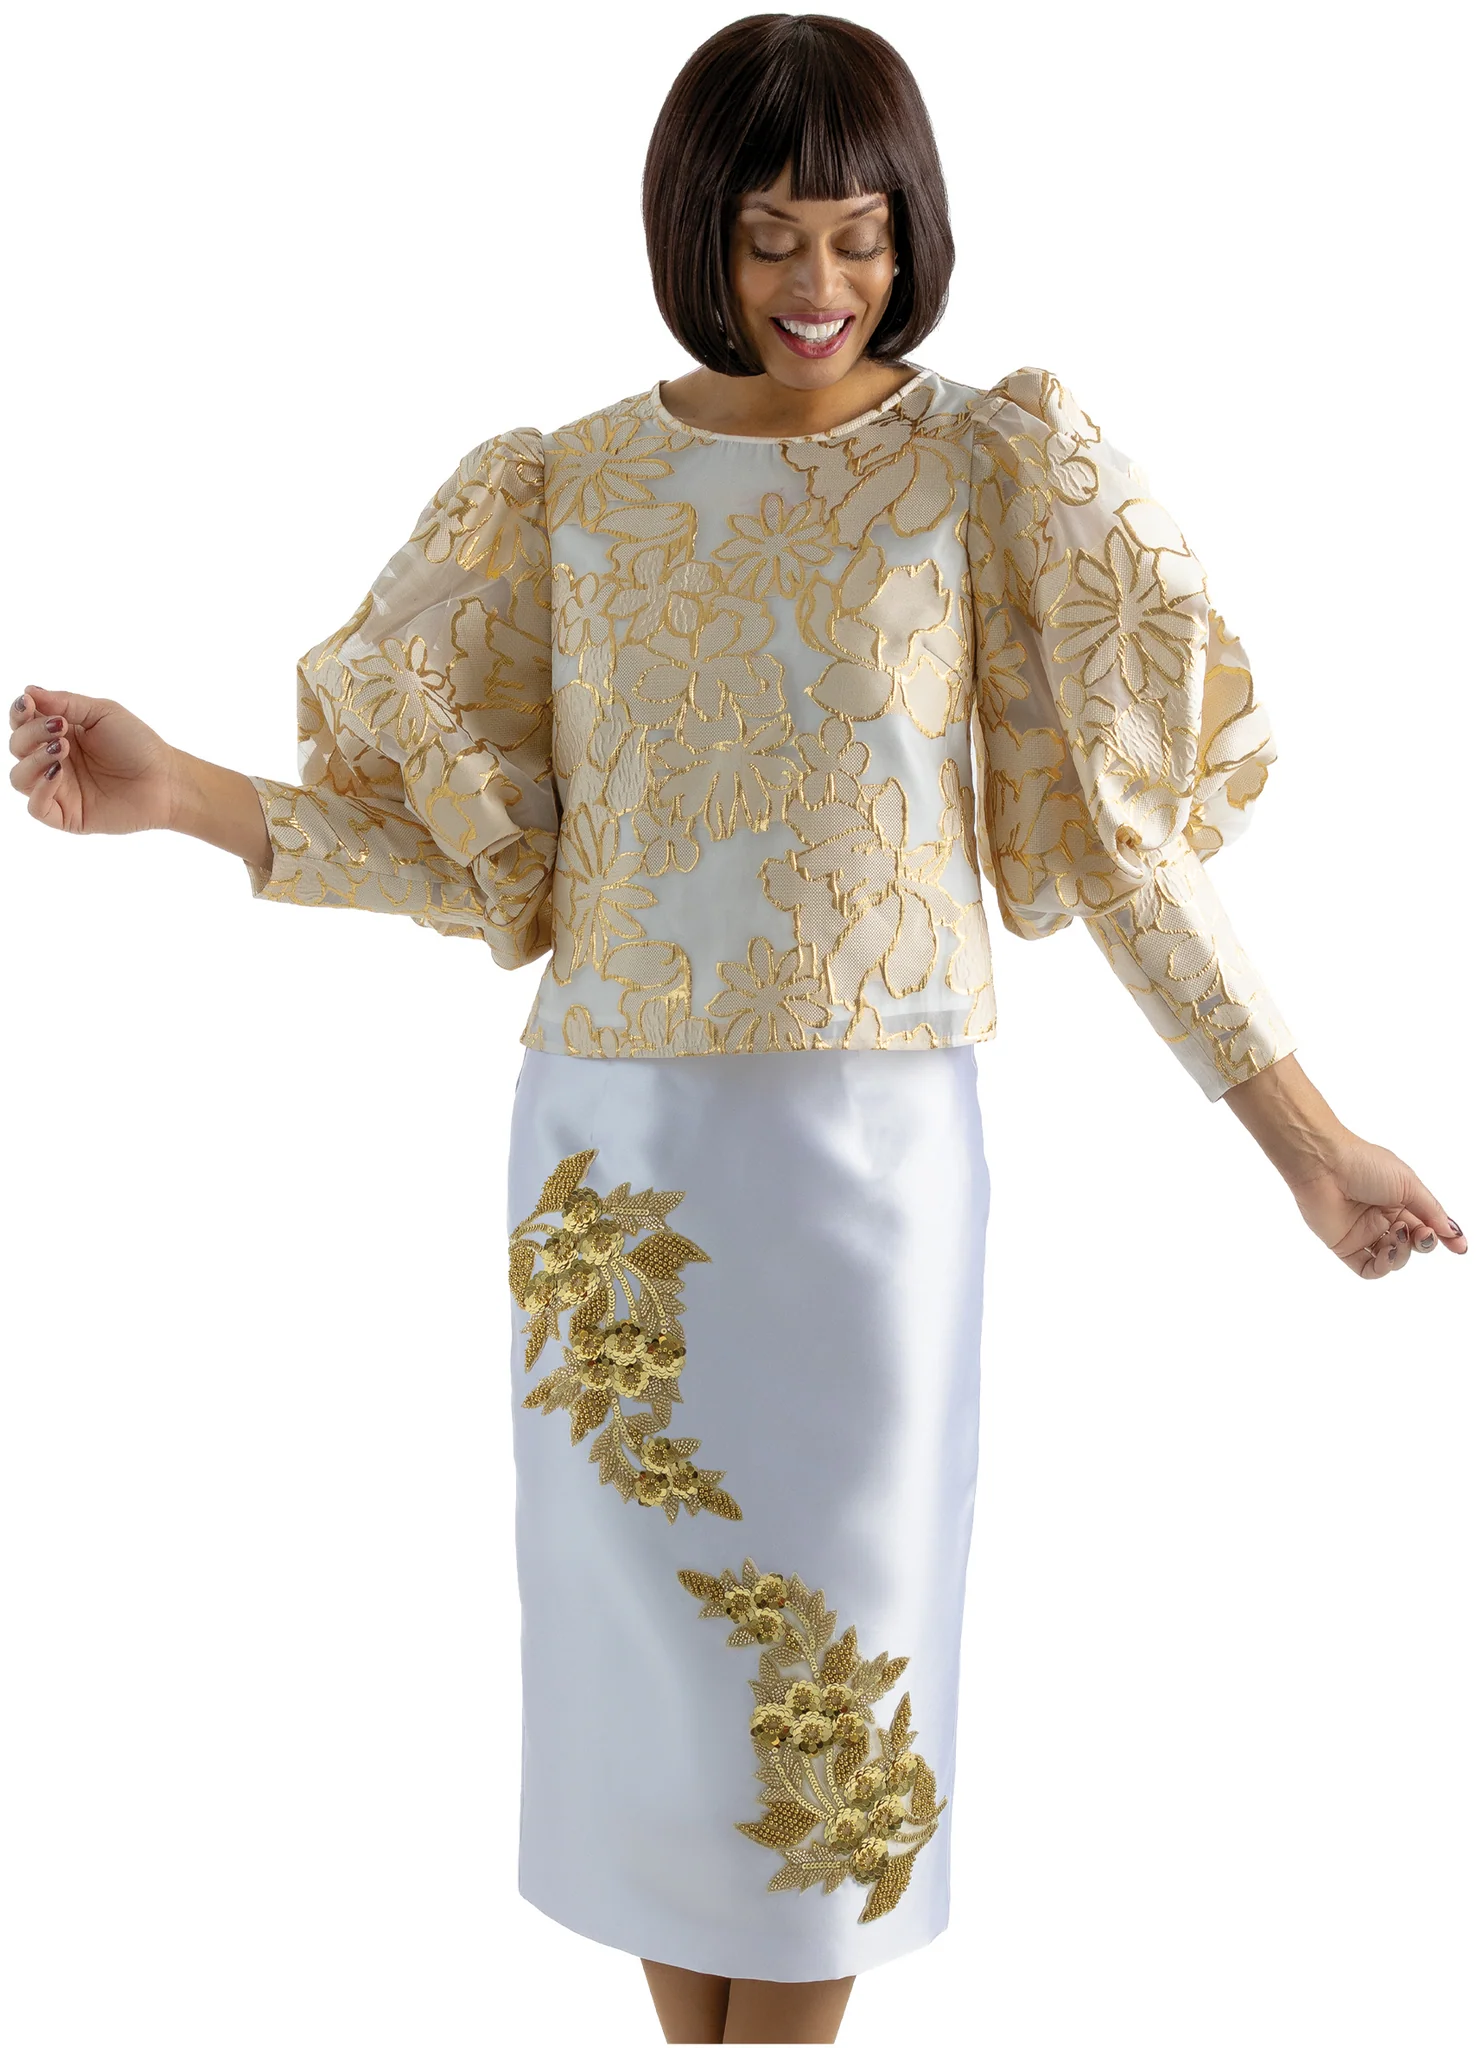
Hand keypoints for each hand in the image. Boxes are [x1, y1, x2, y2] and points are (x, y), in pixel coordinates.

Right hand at [9, 683, 176, 835]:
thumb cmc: (139, 745)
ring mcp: (58, 789)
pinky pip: (35, 807)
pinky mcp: (66, 815)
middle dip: (30, 733)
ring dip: (33, 759)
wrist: (166, 779)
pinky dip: (39, 789)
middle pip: (17, 747)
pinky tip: (58, 772)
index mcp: (59, 735)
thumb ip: (65, 702)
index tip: (28, 703)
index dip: (19, 713)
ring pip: (19, 777)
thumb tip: (29, 691)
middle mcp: (54, 761)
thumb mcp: (102, 713)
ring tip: (62, 748)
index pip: (23, 723)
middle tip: (58, 728)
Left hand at [1283, 1130, 1465, 1279]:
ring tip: (1396, 1235)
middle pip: (1413, 1244)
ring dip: (1402, 1253)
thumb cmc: (1365, 1164)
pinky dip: (1382, 1268)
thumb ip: (1432, 1211)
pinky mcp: (1344, 1246)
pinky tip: (1386, 1253)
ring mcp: (1363, 1233)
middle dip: (1422, 1243)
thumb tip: (1453, 1233)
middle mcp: (1382, 1218)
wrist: (1324, 1164)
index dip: (1443, 1236)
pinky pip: (1368, 1269)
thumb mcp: (1409, 1184)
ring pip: (1394, 1259)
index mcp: (1399, 1200)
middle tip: (1420, 1234)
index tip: (1459, 1248)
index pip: (1427, 1224)